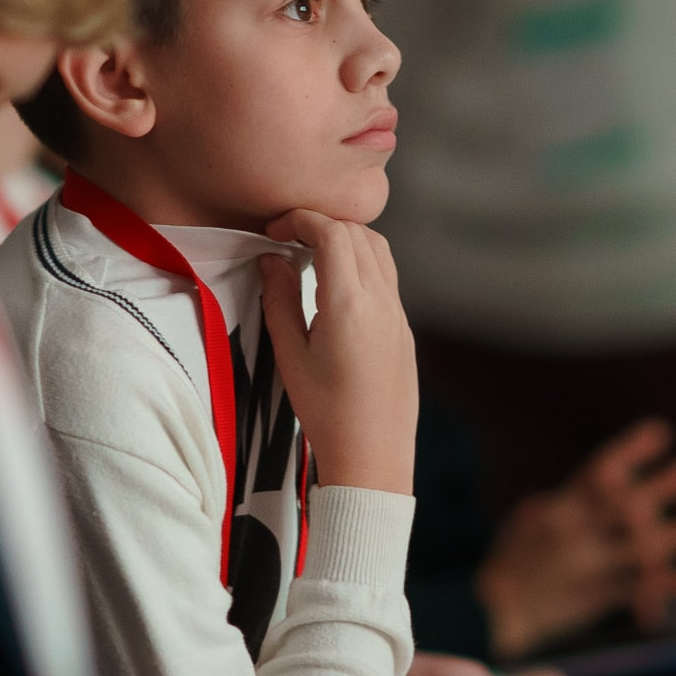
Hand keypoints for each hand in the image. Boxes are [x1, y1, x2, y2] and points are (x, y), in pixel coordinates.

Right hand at [258, 213, 415, 493]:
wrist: (374, 455)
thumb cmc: (325, 413)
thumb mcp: (290, 356)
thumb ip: (279, 300)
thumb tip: (271, 259)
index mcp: (349, 304)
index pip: (332, 233)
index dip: (302, 220)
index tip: (275, 231)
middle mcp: (381, 301)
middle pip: (357, 233)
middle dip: (321, 223)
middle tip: (287, 238)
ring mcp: (398, 313)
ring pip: (378, 249)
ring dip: (346, 238)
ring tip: (312, 253)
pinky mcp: (404, 327)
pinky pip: (387, 275)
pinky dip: (362, 260)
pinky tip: (337, 281)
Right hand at [477, 419, 675, 659]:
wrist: (492, 615)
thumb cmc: (510, 564)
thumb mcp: (525, 525)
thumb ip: (557, 503)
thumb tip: (586, 480)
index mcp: (558, 511)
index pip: (597, 472)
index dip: (631, 451)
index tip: (662, 432)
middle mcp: (574, 536)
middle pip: (625, 507)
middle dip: (662, 488)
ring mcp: (587, 568)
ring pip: (640, 550)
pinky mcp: (596, 600)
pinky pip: (639, 590)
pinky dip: (671, 585)